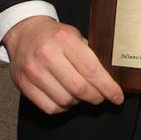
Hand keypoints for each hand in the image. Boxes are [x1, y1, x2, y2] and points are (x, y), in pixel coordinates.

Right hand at [4, 15, 122, 113]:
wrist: (24, 32)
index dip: (108, 87)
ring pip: (65, 100)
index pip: (92, 70)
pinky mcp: (23, 84)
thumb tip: (110, 79)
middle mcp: (47, 54)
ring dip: (78, 102)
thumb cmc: (53, 35)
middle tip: (101, 97)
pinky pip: (50, 107)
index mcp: (64, 39)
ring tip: (79, 93)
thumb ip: (90, 55)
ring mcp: (33, 70)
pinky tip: (65, 97)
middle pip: (80, 88)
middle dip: (96, 97)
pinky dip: (62, 107)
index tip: (117, 97)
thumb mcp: (74, 35)